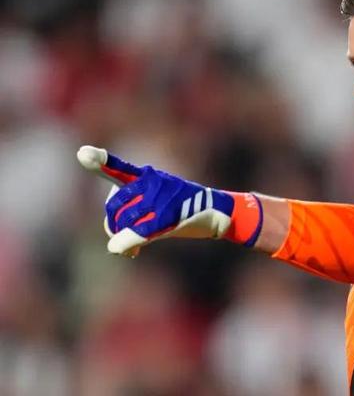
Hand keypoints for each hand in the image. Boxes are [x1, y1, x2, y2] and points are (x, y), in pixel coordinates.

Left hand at [77, 146, 254, 256]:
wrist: (217, 213)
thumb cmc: (183, 211)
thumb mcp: (157, 208)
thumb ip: (131, 220)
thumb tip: (114, 248)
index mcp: (145, 176)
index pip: (117, 168)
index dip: (100, 162)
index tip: (82, 154)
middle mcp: (150, 182)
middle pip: (113, 208)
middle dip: (114, 226)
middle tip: (125, 238)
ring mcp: (160, 196)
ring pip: (123, 222)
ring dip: (123, 239)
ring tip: (132, 249)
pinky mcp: (168, 214)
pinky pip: (140, 231)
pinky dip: (128, 243)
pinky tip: (127, 253)